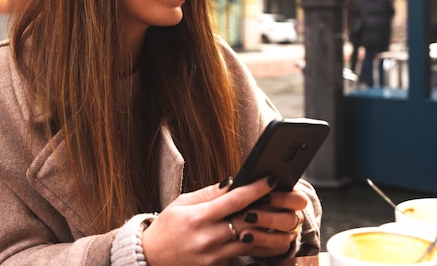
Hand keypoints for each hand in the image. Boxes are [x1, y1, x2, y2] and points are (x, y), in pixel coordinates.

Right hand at [142, 176, 279, 265]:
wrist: (151, 259)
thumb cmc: (166, 228)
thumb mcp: (182, 204)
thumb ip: (208, 194)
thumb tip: (232, 181)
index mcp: (199, 217)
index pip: (234, 200)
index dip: (256, 189)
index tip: (271, 179)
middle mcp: (208, 237)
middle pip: (247, 220)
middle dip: (269, 208)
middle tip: (285, 198)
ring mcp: (213, 255)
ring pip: (251, 241)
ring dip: (270, 229)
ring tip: (284, 218)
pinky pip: (243, 255)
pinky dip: (259, 246)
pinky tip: (271, 238)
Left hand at [227, 188, 307, 257]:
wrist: (247, 210)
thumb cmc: (251, 193)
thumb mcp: (252, 186)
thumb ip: (249, 184)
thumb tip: (230, 183)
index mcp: (294, 198)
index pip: (299, 200)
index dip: (282, 199)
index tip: (263, 197)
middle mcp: (294, 216)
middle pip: (290, 221)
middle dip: (269, 219)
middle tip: (248, 215)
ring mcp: (289, 233)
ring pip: (283, 239)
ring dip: (263, 236)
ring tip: (243, 234)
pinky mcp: (279, 246)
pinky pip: (274, 250)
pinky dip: (260, 246)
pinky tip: (244, 241)